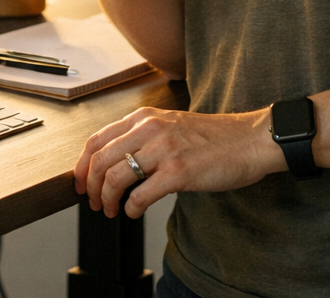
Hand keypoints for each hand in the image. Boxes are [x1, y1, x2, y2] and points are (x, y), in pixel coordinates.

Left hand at [74, 106, 286, 218]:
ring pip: (115, 178)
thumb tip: (114, 161)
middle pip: (99, 160)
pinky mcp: (178, 172)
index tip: (80, 182)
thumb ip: (143, 136)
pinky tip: (134, 212)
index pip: (97, 139)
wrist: (249, 140)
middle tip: (94, 202)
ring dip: (107, 200)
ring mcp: (164, 150)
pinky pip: (140, 195)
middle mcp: (150, 129)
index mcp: (145, 117)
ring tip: (111, 210)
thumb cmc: (214, 137)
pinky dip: (131, 208)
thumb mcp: (170, 124)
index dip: (82, 165)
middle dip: (90, 186)